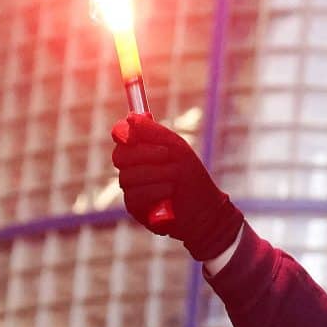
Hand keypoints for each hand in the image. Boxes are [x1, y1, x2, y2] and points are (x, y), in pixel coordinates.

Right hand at [110, 114, 242, 261]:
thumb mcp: (177, 149)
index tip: (129, 134)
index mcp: (141, 150)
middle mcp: (132, 168)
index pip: (121, 136)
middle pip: (120, 156)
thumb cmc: (192, 177)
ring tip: (174, 180)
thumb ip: (154, 133)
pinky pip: (135, 195)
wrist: (206, 209)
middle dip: (145, 154)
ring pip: (128, 176)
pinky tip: (169, 194)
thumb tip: (130, 117)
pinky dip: (155, 192)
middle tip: (167, 155)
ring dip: (157, 175)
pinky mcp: (134, 207)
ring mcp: (131, 188)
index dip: (121, 132)